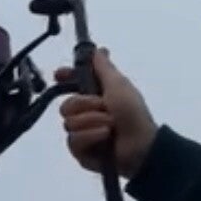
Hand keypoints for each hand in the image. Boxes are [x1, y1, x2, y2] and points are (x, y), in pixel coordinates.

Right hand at [56, 47, 157, 180]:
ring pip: (68, 123)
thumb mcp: (119, 85)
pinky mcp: (81, 152)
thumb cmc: (133, 113)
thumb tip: (99, 49)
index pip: (72, 84)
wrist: (140, 146)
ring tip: (110, 126)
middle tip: (103, 106)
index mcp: (96, 96)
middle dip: (85, 105)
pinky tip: (104, 138)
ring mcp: (83, 133)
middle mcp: (86, 114)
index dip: (65, 78)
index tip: (59, 75)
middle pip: (66, 105)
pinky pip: (74, 141)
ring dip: (92, 122)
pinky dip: (91, 137)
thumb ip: (105, 67)